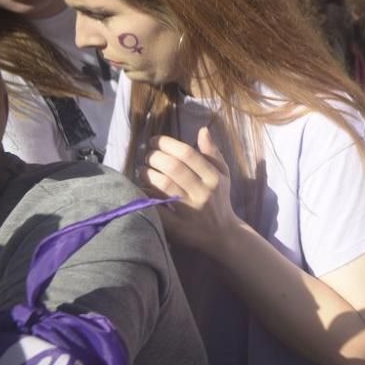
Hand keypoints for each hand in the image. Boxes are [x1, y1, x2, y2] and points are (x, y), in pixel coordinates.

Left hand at [142, 127, 239, 252]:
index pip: (187, 154)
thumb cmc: (219, 199)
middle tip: (147, 155)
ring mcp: (190, 210)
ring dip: (147, 173)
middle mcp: (203, 192)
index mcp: (213, 178)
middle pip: (173, 167)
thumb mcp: (223, 175)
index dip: (167, 143)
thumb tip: (202, 130)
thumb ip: (212, 153)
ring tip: (143, 170)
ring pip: (163, 184)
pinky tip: (142, 188)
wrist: (222, 234)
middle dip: (154, 157)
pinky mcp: (177, 226)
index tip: (155, 141)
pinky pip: (156, 206)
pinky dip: (146, 194)